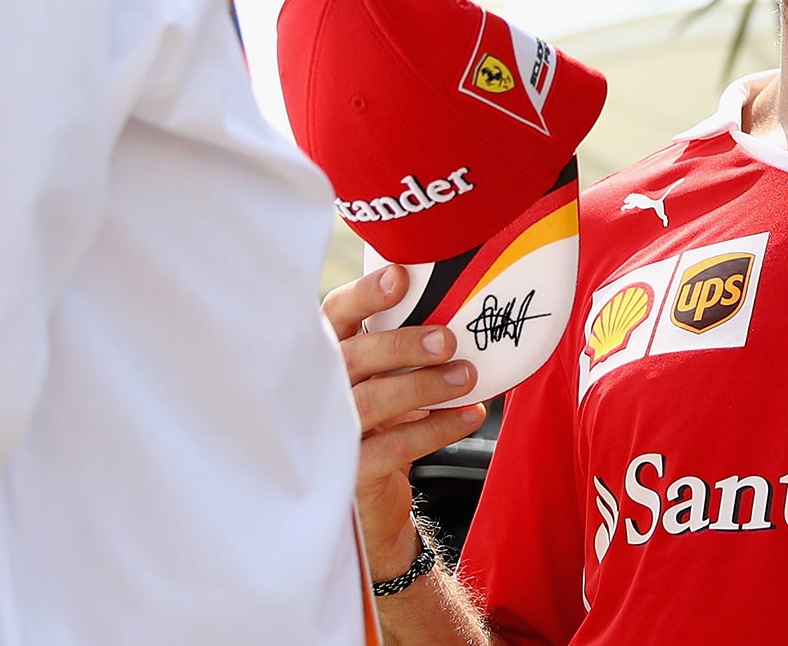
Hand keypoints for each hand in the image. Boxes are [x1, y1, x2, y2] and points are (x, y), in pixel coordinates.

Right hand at [324, 263, 485, 576]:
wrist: (371, 509)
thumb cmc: (380, 429)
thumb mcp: (382, 382)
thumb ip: (399, 350)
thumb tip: (457, 312)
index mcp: (326, 357)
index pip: (334, 316)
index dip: (363, 296)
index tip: (400, 278)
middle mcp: (318, 392)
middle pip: (352, 358)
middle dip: (401, 344)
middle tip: (447, 339)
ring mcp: (329, 435)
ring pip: (373, 402)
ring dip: (424, 386)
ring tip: (466, 376)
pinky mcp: (350, 474)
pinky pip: (395, 446)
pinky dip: (436, 429)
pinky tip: (469, 415)